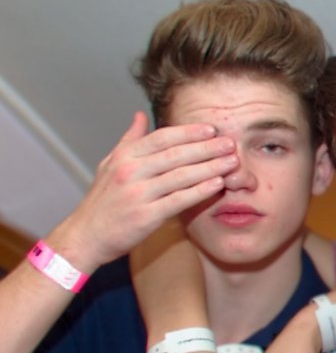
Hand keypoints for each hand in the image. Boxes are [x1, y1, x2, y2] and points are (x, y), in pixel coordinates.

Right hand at [53, 112, 236, 269]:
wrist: (86, 236)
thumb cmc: (102, 200)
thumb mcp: (109, 165)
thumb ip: (129, 140)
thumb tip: (141, 115)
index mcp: (124, 157)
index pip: (162, 138)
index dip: (188, 132)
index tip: (211, 129)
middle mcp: (130, 171)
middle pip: (176, 154)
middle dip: (207, 148)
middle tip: (231, 143)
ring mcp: (138, 194)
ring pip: (182, 175)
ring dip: (211, 167)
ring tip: (232, 162)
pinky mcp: (146, 216)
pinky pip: (180, 200)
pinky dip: (201, 191)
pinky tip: (218, 184)